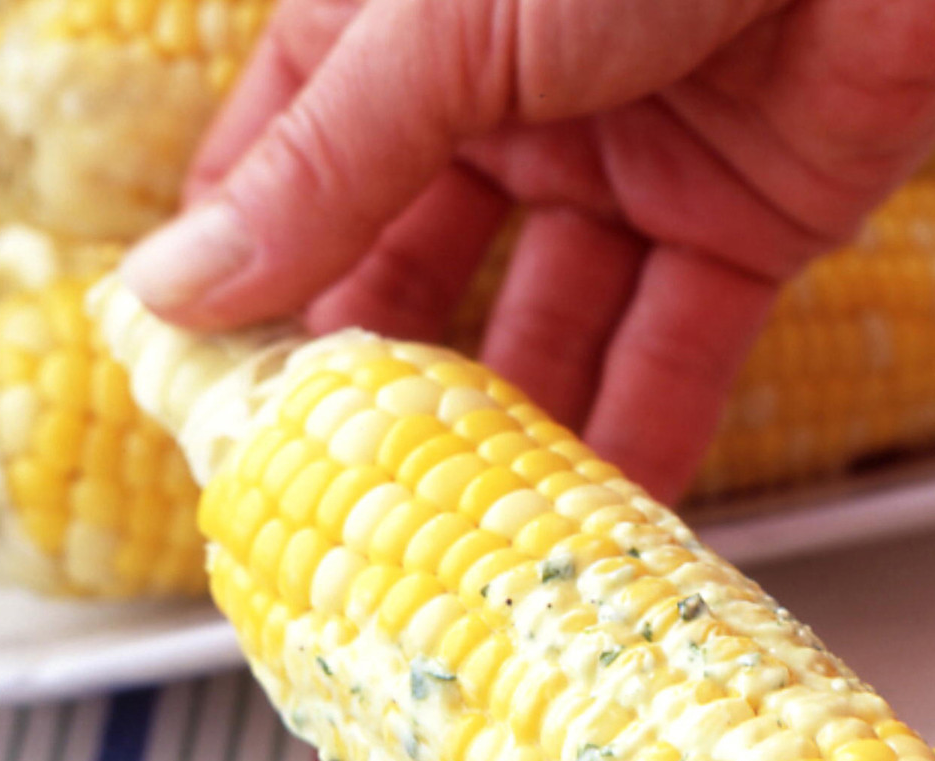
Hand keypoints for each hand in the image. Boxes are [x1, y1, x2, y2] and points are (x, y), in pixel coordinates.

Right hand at [119, 0, 934, 500]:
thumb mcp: (446, 24)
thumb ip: (328, 163)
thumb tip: (183, 281)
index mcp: (414, 29)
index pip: (301, 172)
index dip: (256, 283)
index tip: (229, 400)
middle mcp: (520, 104)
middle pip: (430, 271)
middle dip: (396, 379)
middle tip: (351, 495)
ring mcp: (635, 170)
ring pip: (559, 327)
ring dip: (521, 429)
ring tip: (470, 535)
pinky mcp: (751, 225)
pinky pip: (680, 347)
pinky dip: (648, 429)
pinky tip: (602, 510)